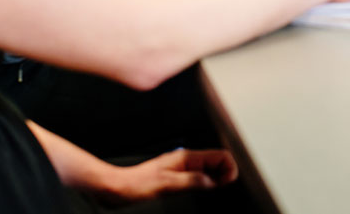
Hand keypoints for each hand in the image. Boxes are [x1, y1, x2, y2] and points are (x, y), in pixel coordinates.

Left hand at [92, 149, 238, 201]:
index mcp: (187, 157)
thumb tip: (212, 181)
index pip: (220, 155)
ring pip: (210, 171)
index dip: (229, 168)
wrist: (120, 187)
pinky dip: (206, 185)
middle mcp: (187, 161)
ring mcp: (183, 169)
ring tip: (212, 192)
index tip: (228, 183)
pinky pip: (200, 179)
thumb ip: (191, 181)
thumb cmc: (137, 184)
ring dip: (216, 180)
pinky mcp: (178, 177)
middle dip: (225, 175)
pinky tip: (202, 193)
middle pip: (218, 162)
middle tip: (220, 190)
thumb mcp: (167, 184)